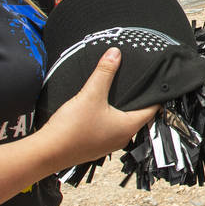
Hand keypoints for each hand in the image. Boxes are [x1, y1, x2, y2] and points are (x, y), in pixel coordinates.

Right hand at [39, 48, 157, 169]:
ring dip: (122, 110)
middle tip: (138, 84)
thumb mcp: (91, 94)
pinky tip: (100, 109)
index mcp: (128, 127)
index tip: (158, 83)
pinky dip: (109, 118)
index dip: (156, 95)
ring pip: (123, 123)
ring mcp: (108, 144)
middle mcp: (122, 138)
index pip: (152, 109)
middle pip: (138, 116)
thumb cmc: (71, 129)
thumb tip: (115, 53)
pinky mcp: (95, 146)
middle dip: (138, 100)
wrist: (46, 152)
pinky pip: (109, 129)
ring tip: (120, 93)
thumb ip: (104, 72)